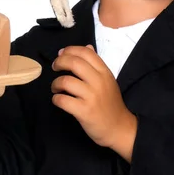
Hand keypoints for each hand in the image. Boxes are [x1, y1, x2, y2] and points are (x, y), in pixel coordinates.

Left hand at [51, 44, 136, 159]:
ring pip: (65, 81)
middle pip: (74, 63)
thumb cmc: (110, 103)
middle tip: (55, 67)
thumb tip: (86, 46)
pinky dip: (56, 99)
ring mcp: (91, 97)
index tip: (61, 54)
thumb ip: (96, 64)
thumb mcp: (108, 80)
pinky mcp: (84, 111)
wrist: (119, 128)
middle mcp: (99, 82)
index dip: (70, 50)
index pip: (86, 52)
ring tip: (56, 88)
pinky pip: (62, 100)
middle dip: (59, 62)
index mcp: (105, 72)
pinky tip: (58, 100)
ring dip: (55, 83)